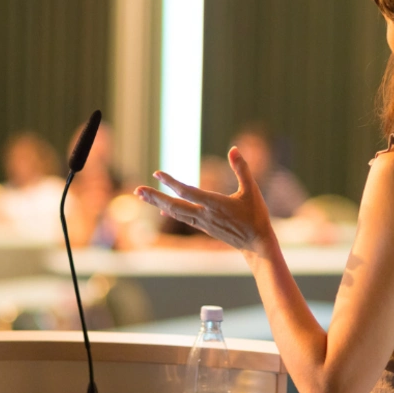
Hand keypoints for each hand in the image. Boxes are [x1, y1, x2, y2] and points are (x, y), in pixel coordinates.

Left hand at [134, 147, 275, 253]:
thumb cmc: (256, 216)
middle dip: (155, 197)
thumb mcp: (251, 190)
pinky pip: (183, 218)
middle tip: (137, 190)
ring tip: (142, 195)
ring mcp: (202, 223)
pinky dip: (171, 212)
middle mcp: (204, 215)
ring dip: (157, 203)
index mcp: (215, 204)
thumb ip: (242, 168)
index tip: (157, 174)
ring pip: (175, 212)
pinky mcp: (204, 228)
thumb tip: (234, 148)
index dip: (171, 183)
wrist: (256, 244)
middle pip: (174, 205)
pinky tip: (162, 210)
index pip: (188, 192)